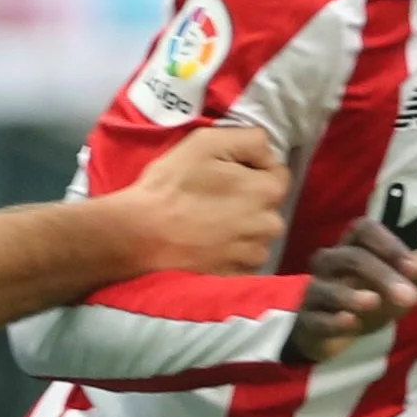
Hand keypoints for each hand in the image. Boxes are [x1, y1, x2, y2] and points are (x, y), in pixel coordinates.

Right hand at [118, 121, 290, 275]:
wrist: (140, 235)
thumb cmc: (171, 186)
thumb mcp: (208, 143)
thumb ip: (250, 140)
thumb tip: (267, 153)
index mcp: (268, 191)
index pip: (277, 173)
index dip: (251, 169)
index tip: (224, 173)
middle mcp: (270, 226)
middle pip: (267, 206)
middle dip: (248, 200)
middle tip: (212, 198)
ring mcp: (254, 255)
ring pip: (256, 234)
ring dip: (240, 228)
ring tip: (207, 224)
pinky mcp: (237, 276)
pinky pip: (242, 260)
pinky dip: (229, 253)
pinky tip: (206, 245)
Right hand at [285, 216, 416, 365]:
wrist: (334, 332)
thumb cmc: (371, 298)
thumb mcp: (401, 284)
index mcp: (354, 246)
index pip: (364, 229)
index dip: (389, 244)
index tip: (414, 267)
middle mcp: (330, 263)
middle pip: (352, 257)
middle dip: (383, 275)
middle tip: (411, 297)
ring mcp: (315, 291)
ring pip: (325, 287)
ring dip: (351, 295)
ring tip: (374, 302)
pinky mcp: (307, 321)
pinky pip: (315, 319)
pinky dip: (333, 321)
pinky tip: (350, 322)